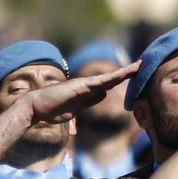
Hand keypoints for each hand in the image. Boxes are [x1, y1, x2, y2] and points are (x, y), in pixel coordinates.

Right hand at [19, 63, 140, 126]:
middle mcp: (87, 86)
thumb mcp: (71, 112)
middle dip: (126, 73)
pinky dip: (113, 78)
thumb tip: (88, 111)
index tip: (131, 77)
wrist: (36, 107)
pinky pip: (100, 81)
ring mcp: (84, 85)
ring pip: (109, 78)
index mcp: (86, 93)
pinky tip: (124, 74)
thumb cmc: (50, 111)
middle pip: (111, 79)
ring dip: (124, 72)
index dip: (119, 81)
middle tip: (141, 65)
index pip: (107, 86)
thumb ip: (82, 108)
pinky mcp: (80, 86)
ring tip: (138, 66)